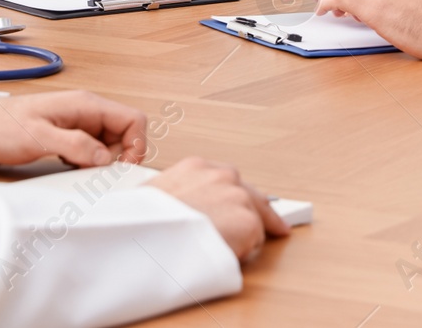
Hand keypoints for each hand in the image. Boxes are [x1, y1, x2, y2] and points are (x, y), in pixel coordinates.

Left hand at [0, 90, 147, 168]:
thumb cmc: (3, 127)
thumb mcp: (38, 137)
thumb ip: (74, 145)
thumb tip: (104, 158)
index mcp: (85, 104)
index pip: (132, 119)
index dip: (135, 144)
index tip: (120, 168)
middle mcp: (86, 111)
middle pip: (125, 134)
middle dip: (117, 157)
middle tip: (94, 172)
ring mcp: (79, 123)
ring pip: (110, 144)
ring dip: (102, 161)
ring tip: (77, 168)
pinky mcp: (70, 136)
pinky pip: (93, 150)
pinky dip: (89, 162)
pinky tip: (69, 166)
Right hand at [148, 157, 289, 261]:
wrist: (148, 236)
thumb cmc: (144, 222)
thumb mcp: (152, 195)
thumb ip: (174, 195)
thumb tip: (174, 209)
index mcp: (196, 167)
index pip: (226, 180)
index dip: (235, 198)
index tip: (243, 206)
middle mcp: (221, 176)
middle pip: (251, 195)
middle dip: (260, 212)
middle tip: (277, 227)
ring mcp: (237, 197)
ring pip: (253, 220)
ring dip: (244, 235)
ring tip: (223, 250)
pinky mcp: (249, 222)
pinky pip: (253, 243)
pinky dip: (243, 252)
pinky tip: (222, 255)